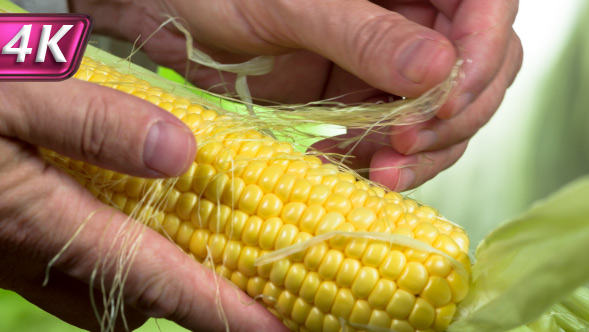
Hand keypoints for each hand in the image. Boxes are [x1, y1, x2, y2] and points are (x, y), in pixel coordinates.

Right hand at [0, 80, 285, 330]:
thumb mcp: (17, 99)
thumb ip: (93, 125)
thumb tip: (181, 153)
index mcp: (53, 223)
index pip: (161, 282)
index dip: (225, 310)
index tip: (276, 328)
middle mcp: (43, 257)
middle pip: (142, 297)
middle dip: (197, 297)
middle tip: (246, 276)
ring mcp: (24, 259)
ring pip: (110, 290)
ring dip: (158, 278)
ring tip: (200, 248)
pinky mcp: (13, 247)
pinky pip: (83, 272)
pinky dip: (122, 258)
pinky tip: (134, 219)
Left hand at [75, 0, 521, 190]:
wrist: (173, 18)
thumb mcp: (291, 5)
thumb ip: (364, 34)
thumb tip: (440, 70)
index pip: (486, 8)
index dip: (479, 57)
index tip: (442, 102)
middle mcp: (411, 15)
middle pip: (478, 70)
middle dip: (451, 117)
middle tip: (402, 148)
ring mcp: (389, 61)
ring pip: (443, 113)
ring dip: (421, 151)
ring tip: (379, 172)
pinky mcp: (364, 97)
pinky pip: (398, 136)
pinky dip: (385, 160)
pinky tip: (355, 168)